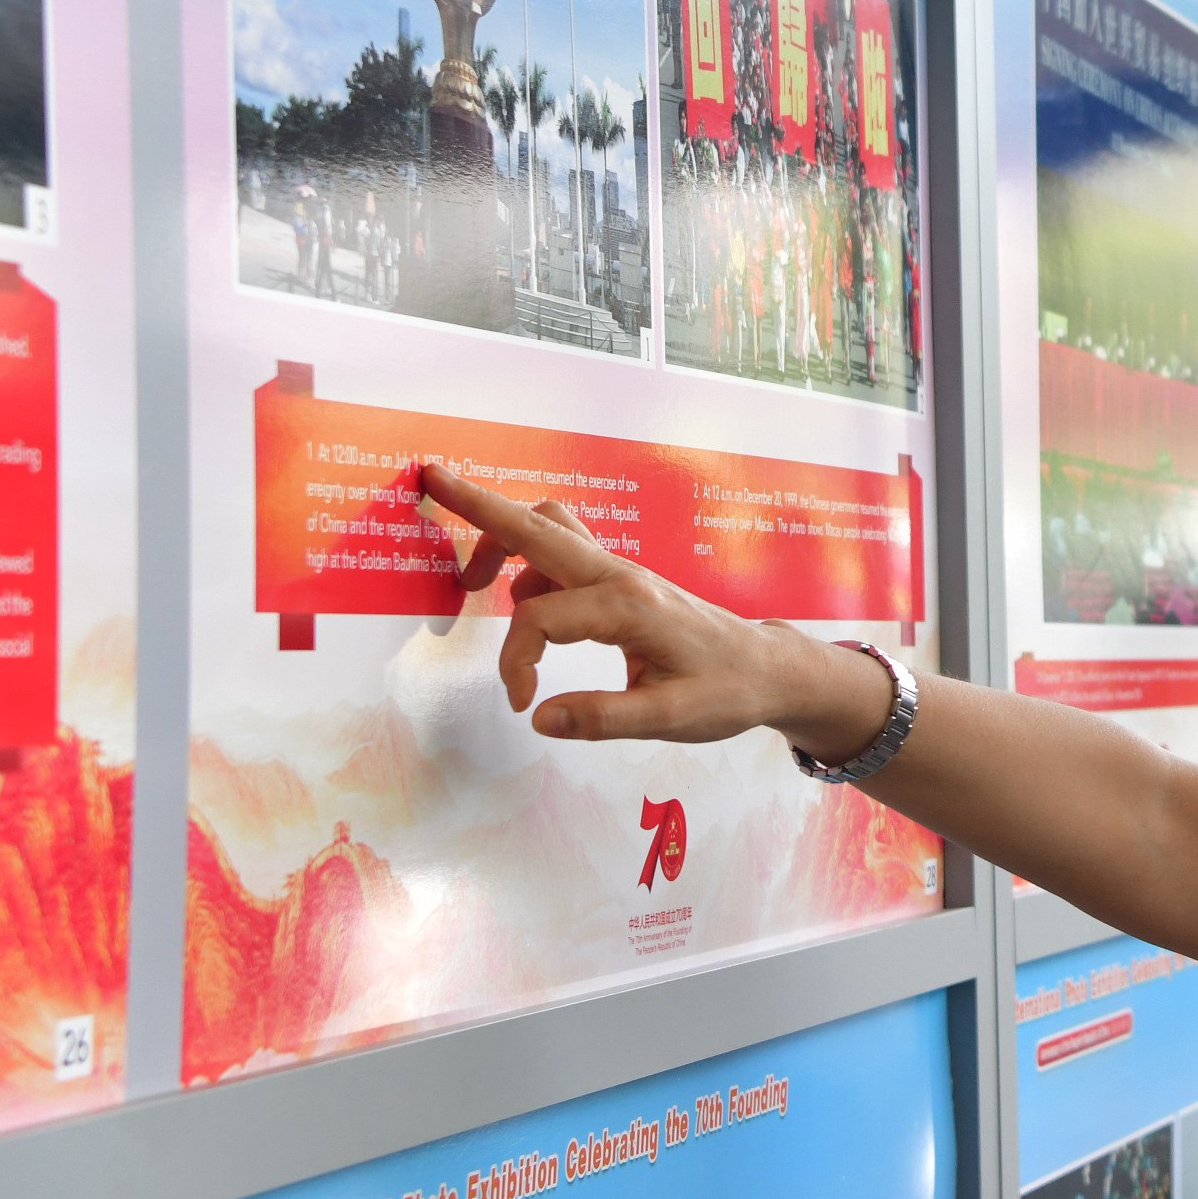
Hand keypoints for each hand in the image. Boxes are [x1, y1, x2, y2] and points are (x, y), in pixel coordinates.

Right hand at [417, 460, 888, 754]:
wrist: (766, 668)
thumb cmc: (725, 692)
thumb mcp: (671, 718)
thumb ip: (603, 719)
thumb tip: (539, 718)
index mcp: (629, 606)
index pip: (540, 619)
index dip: (515, 663)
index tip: (520, 704)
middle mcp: (620, 575)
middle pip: (538, 526)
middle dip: (481, 505)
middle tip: (431, 478)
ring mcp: (619, 571)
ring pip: (550, 528)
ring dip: (503, 539)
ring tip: (469, 582)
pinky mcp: (618, 578)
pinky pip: (562, 550)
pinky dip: (527, 561)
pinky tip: (525, 606)